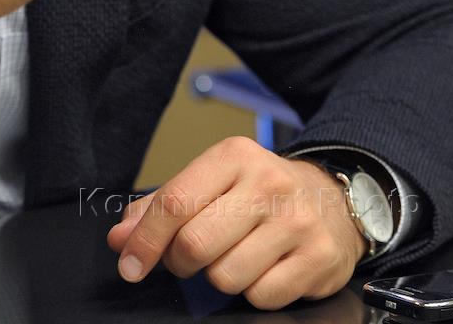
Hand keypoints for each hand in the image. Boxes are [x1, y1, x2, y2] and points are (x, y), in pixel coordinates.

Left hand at [106, 137, 365, 309]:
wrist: (331, 200)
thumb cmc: (256, 192)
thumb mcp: (210, 181)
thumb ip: (161, 206)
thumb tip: (120, 238)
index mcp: (233, 156)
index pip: (174, 202)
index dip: (144, 240)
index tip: (128, 264)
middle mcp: (268, 183)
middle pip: (196, 244)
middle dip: (181, 261)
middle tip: (189, 256)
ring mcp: (297, 222)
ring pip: (226, 276)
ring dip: (219, 277)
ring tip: (233, 256)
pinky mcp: (319, 259)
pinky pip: (262, 297)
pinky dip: (254, 291)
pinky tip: (264, 268)